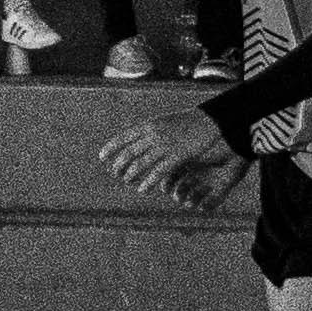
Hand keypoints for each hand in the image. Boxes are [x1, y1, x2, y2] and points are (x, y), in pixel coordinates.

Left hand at [96, 117, 243, 208]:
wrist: (210, 121)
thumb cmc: (188, 122)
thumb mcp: (165, 122)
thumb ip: (150, 130)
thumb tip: (136, 138)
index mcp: (149, 125)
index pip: (123, 137)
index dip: (111, 148)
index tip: (101, 157)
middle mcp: (153, 135)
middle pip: (130, 152)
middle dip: (119, 164)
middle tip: (114, 173)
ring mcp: (165, 145)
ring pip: (141, 163)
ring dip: (131, 174)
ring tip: (126, 181)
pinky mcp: (177, 156)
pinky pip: (158, 172)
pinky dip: (149, 182)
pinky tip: (143, 189)